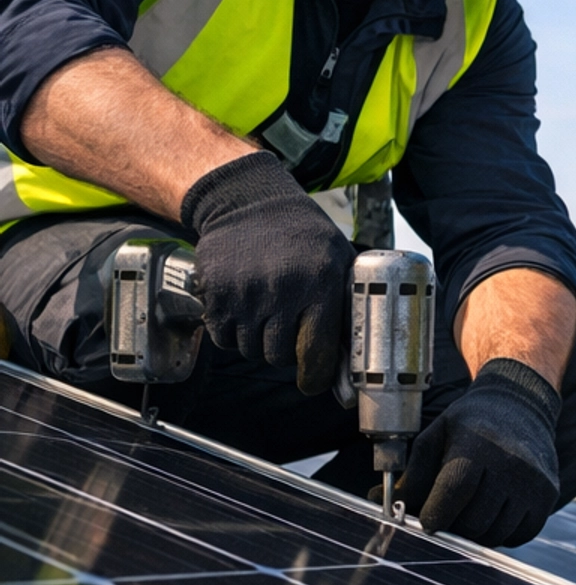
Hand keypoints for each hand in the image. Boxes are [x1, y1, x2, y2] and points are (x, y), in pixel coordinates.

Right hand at [182, 150, 352, 391]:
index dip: (315, 376)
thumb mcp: (337, 258)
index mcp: (320, 283)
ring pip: (249, 350)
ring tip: (265, 316)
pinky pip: (223, 337)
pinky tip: (242, 311)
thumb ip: (345, 303)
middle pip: (278, 356)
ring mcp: (245, 293)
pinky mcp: (216, 293)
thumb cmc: (302, 234)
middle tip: (286, 333)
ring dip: (257, 342)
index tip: (314, 382)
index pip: (316, 351)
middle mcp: (282, 291)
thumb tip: (352, 355)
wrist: (249, 202)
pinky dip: (232, 333)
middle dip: (284, 353)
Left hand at [400, 358, 560, 548]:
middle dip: (454, 526)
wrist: (521, 404)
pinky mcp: (548, 495)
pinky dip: (502, 532)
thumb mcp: (436, 438)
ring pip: (495, 533)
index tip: (428, 522)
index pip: (453, 493)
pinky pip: (519, 535)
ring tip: (471, 509)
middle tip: (448, 515)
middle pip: (473, 521)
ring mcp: (533, 481)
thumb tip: (377, 503)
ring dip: (477, 532)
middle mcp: (510, 462)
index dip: (434, 516)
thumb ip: (412, 475)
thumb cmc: (471, 424)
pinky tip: (495, 510)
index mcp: (477, 444)